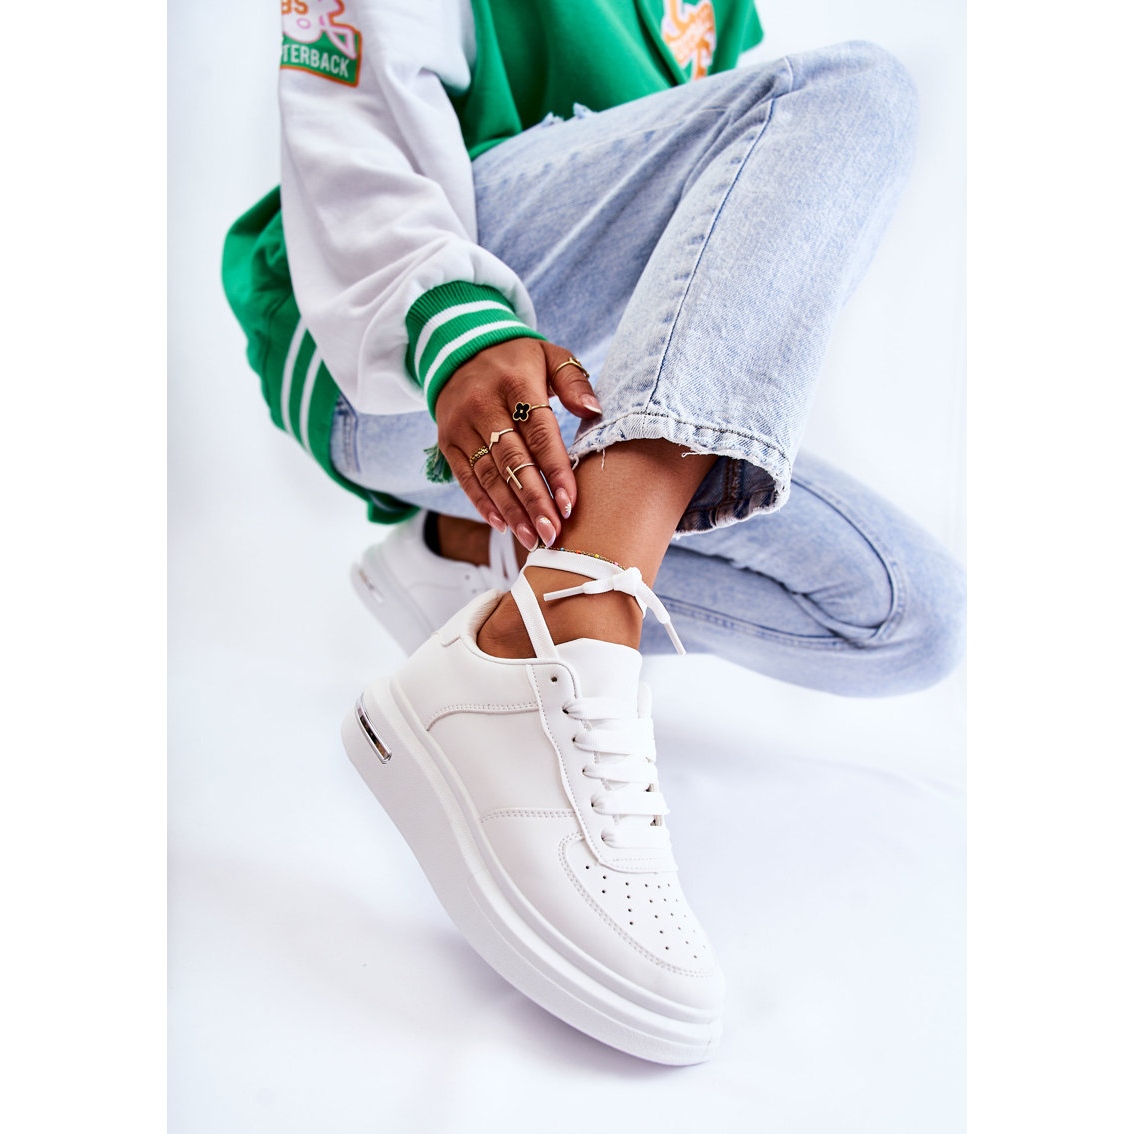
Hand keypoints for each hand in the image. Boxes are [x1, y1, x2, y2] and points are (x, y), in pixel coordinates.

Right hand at [434, 339, 601, 549]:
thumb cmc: (517, 361)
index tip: (570, 503)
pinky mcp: (447, 440)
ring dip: (511, 511)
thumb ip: (574, 381)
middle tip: (552, 533)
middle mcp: (484, 405)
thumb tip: (594, 411)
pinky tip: (502, 526)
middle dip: (534, 501)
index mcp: (515, 384)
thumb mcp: (550, 356)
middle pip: (513, 461)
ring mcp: (461, 425)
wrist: (460, 349)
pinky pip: (465, 478)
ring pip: (488, 475)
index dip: (555, 471)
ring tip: (532, 538)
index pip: (539, 434)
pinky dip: (482, 504)